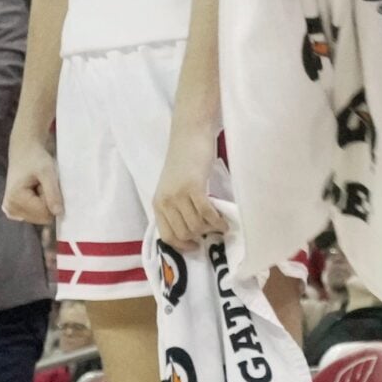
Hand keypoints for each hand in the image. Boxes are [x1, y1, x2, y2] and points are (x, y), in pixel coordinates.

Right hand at [2, 132, 64, 226]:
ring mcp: (11, 212)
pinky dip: (40, 205)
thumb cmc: (35, 158)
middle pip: (42, 218)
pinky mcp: (14, 212)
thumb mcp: (47, 172)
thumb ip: (52, 193)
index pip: (45, 214)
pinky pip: (36, 216)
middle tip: (42, 185)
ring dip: (44, 203)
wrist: (24, 152)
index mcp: (14, 199)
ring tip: (38, 187)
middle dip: (47, 202)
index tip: (45, 184)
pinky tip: (35, 192)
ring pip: (40, 218)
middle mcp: (10, 209)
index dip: (51, 199)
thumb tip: (58, 213)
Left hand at [151, 124, 227, 248]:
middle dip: (200, 236)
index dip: (183, 246)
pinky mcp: (193, 187)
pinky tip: (224, 221)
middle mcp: (165, 202)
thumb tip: (191, 232)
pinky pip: (206, 214)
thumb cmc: (184, 160)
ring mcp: (178, 195)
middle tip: (212, 230)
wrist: (189, 135)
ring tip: (219, 224)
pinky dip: (217, 221)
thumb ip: (177, 207)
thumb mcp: (173, 188)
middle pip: (184, 233)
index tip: (196, 246)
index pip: (168, 237)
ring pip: (196, 226)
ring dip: (210, 228)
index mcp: (158, 204)